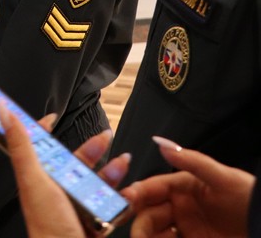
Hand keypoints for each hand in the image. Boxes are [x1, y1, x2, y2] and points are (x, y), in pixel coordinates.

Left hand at [1, 103, 129, 237]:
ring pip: (95, 181)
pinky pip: (109, 203)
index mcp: (36, 177)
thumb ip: (21, 145)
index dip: (43, 130)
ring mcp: (74, 204)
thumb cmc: (46, 224)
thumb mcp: (33, 179)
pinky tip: (128, 193)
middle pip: (73, 161)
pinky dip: (121, 198)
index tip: (52, 116)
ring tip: (123, 163)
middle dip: (92, 148)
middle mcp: (54, 189)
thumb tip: (3, 111)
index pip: (37, 146)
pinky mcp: (91, 219)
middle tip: (106, 137)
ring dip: (111, 171)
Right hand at [123, 137, 253, 237]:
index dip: (134, 194)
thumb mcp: (223, 177)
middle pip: (147, 212)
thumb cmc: (250, 199)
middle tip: (137, 234)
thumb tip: (160, 142)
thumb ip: (192, 161)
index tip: (123, 201)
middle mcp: (179, 206)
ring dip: (145, 234)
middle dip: (137, 220)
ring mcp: (185, 227)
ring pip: (153, 230)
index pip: (150, 188)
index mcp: (182, 186)